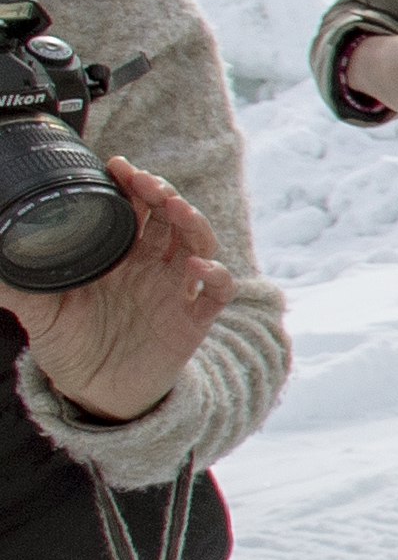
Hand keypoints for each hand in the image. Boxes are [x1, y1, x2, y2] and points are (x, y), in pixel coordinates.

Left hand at [0, 162, 232, 423]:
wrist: (95, 394)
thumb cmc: (71, 347)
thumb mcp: (37, 312)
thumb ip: (15, 284)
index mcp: (120, 257)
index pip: (135, 209)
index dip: (132, 185)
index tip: (117, 165)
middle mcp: (151, 268)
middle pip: (170, 218)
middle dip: (162, 193)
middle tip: (146, 182)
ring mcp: (174, 291)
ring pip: (197, 244)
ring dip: (191, 222)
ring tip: (175, 208)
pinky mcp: (192, 321)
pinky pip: (215, 293)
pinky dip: (213, 276)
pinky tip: (194, 267)